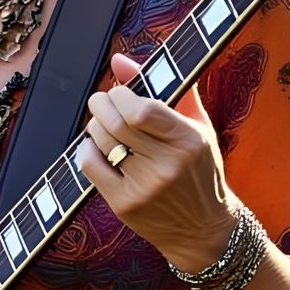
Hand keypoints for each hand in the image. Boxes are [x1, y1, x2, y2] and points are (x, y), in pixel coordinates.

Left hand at [76, 52, 234, 269]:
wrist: (202, 229)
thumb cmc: (199, 170)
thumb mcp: (197, 127)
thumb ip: (165, 88)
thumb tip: (119, 60)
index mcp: (189, 141)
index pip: (141, 109)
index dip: (121, 95)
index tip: (120, 93)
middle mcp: (167, 165)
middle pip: (115, 123)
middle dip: (101, 104)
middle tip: (101, 102)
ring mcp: (144, 187)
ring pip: (100, 141)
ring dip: (94, 126)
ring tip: (102, 125)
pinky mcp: (124, 204)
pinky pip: (90, 166)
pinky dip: (86, 150)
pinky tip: (97, 148)